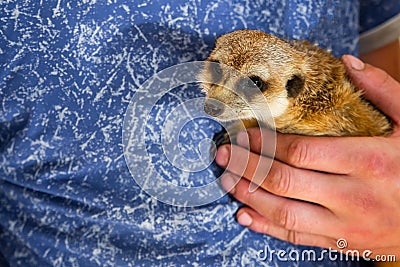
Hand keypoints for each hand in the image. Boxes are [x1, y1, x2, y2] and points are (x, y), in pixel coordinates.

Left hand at [215, 55, 399, 257]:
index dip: (264, 143)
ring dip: (248, 196)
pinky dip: (267, 226)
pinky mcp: (345, 243)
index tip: (243, 134)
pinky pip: (298, 237)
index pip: (299, 152)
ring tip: (227, 180)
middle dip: (247, 166)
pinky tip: (245, 215)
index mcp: (368, 161)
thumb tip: (349, 64)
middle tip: (224, 154)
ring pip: (284, 212)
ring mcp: (347, 225)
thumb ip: (383, 91)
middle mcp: (353, 196)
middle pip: (283, 181)